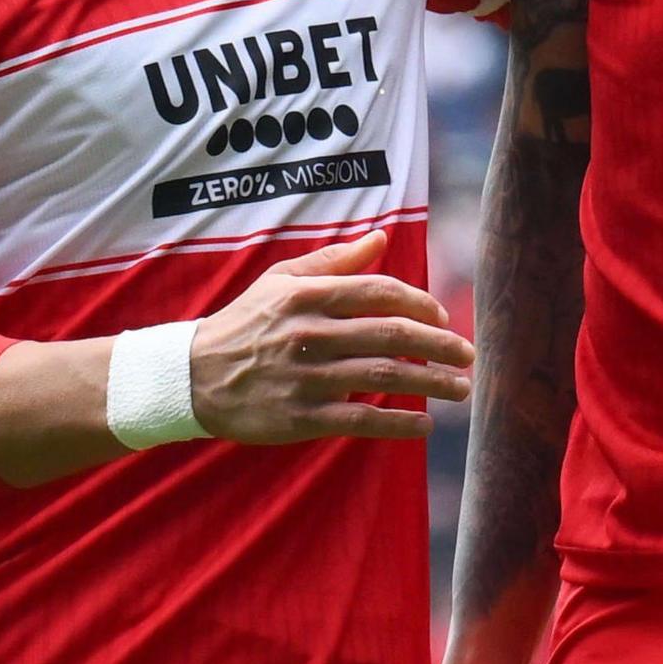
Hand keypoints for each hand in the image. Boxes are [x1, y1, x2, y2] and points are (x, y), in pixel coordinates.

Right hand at [187, 231, 473, 443]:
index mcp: (306, 296)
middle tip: (469, 355)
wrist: (192, 377)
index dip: (420, 303)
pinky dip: (397, 423)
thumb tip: (381, 239)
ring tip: (460, 389)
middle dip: (440, 345)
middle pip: (391, 335)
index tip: (443, 317)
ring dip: (430, 383)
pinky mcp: (301, 417)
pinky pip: (360, 421)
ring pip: (382, 377)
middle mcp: (309, 334)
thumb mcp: (281, 281)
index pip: (379, 292)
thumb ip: (334, 262)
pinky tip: (423, 424)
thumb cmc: (246, 323)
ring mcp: (306, 377)